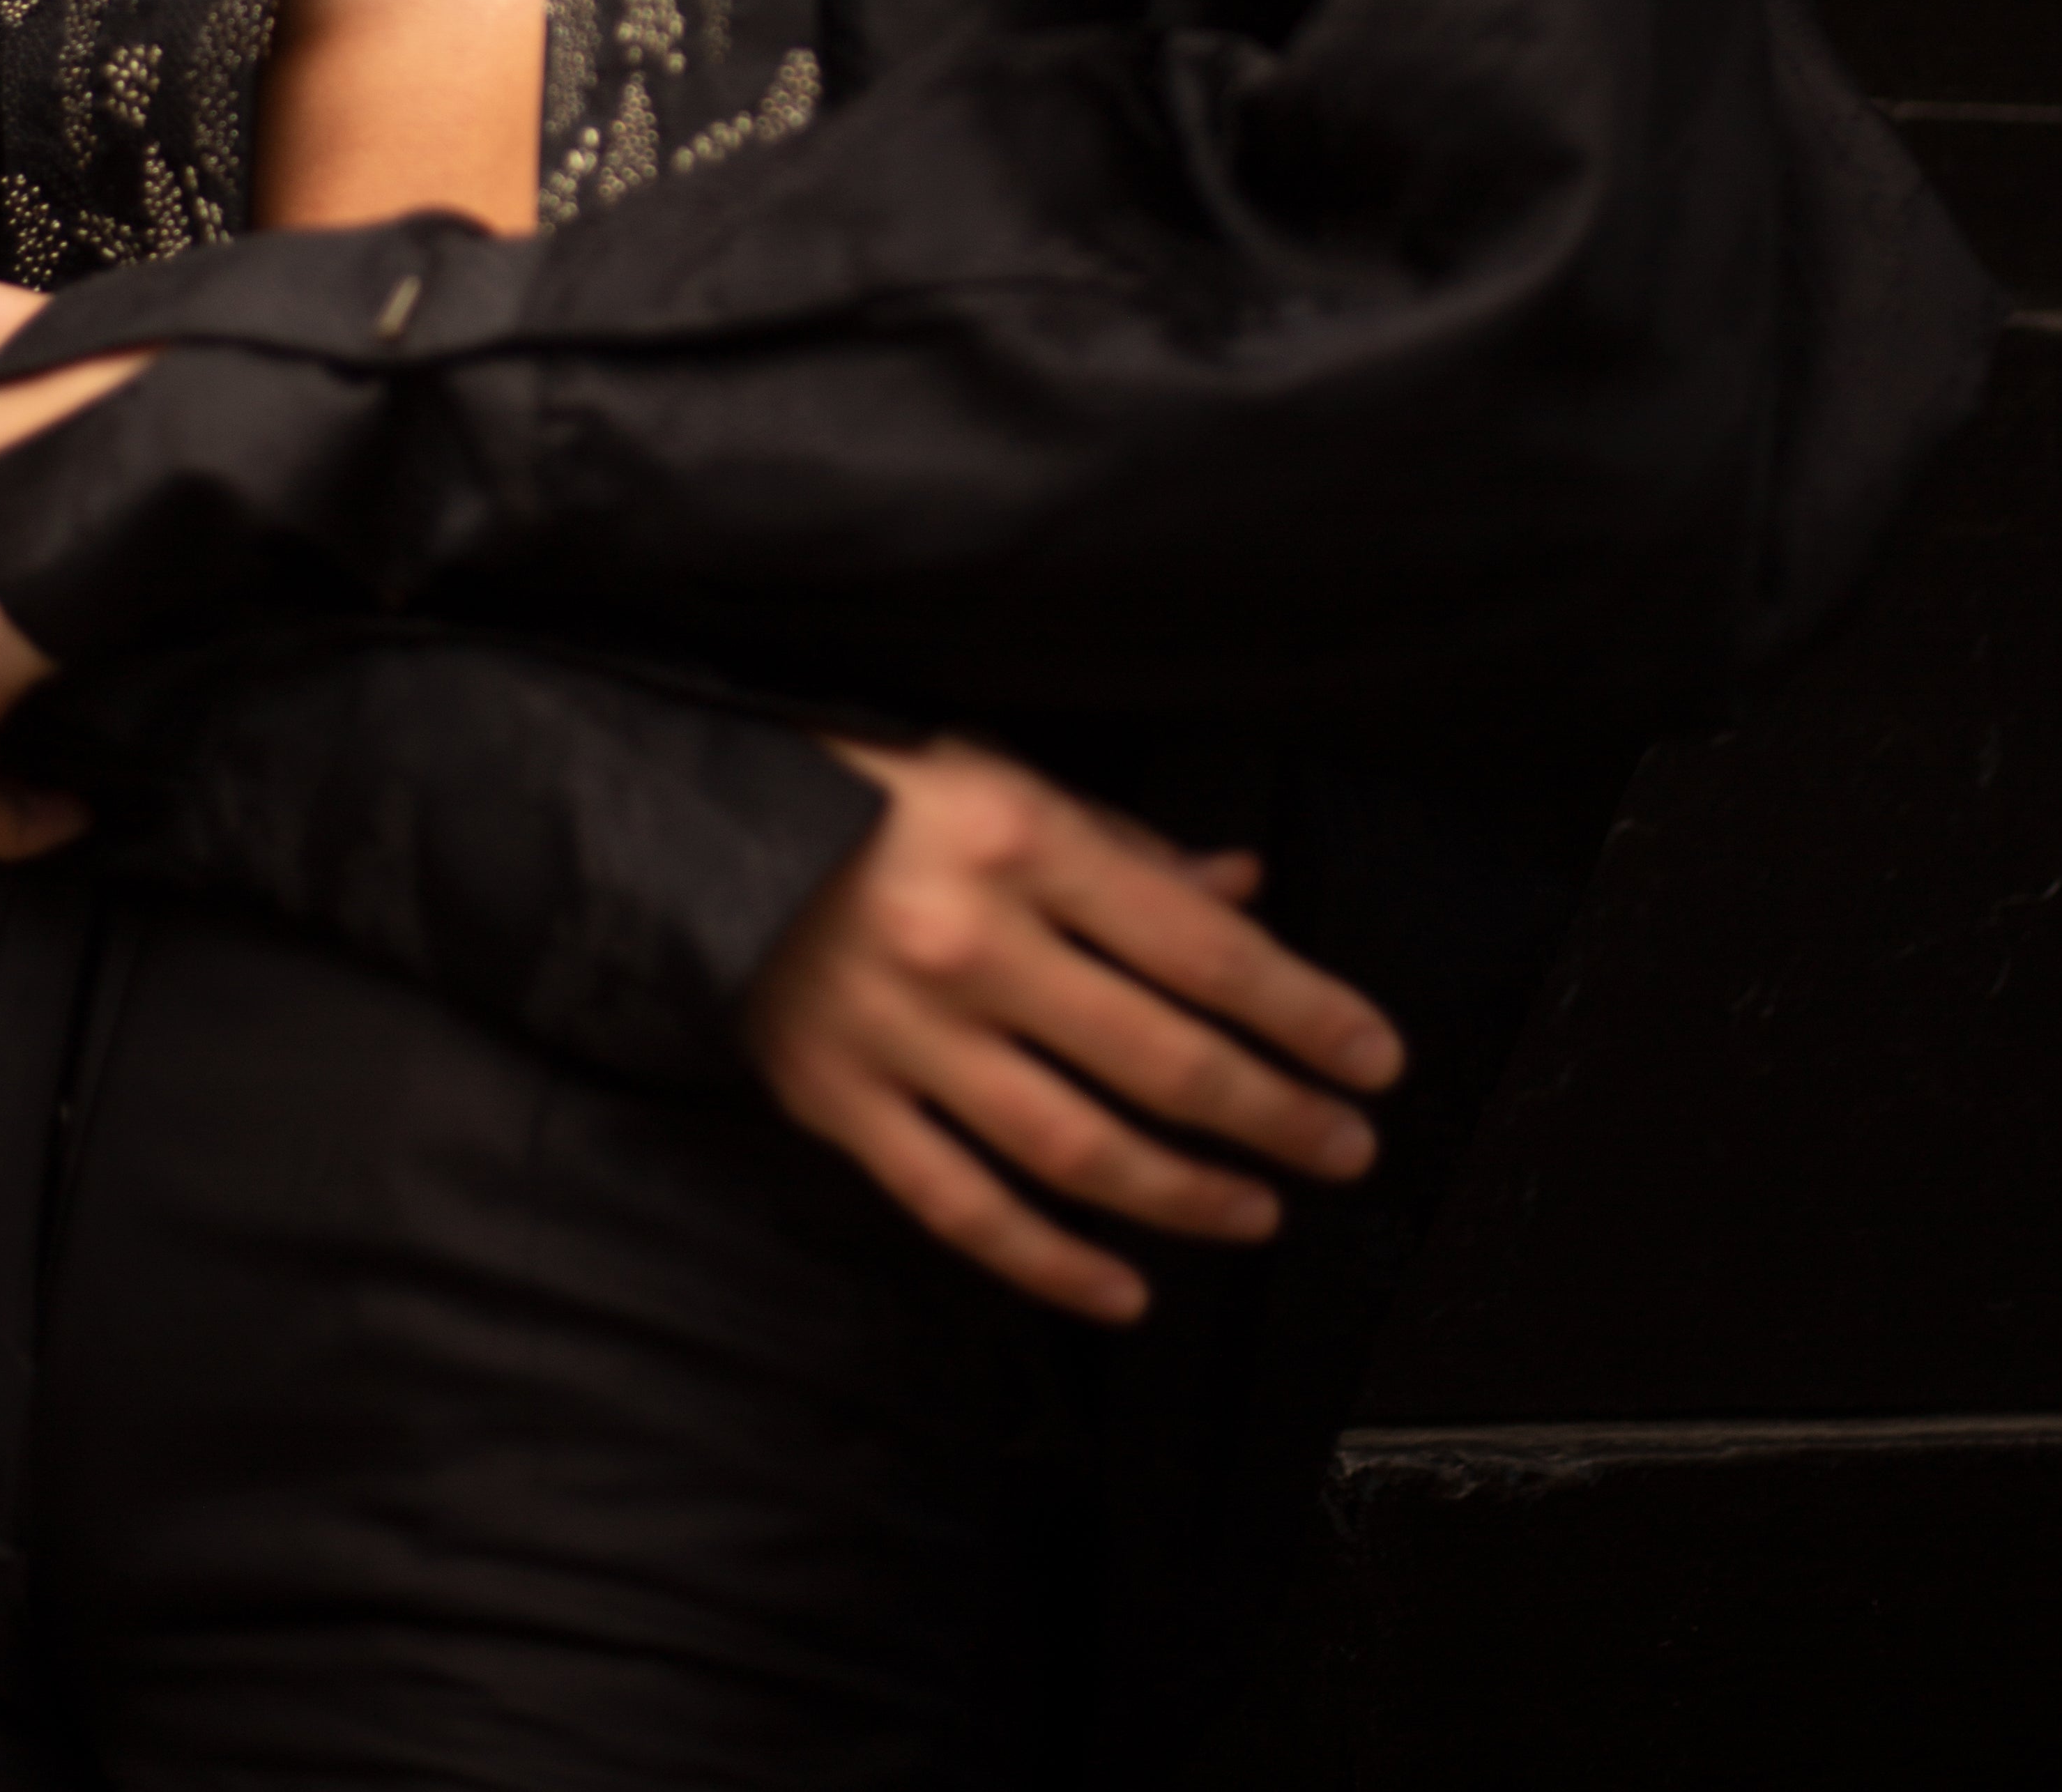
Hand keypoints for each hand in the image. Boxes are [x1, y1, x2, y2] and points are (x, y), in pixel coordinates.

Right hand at [745, 735, 1404, 1324]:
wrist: (688, 820)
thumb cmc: (866, 787)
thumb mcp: (1002, 775)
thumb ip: (1126, 851)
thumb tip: (1240, 894)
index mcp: (1023, 840)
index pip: (1201, 948)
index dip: (1302, 1010)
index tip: (1372, 1055)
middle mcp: (973, 943)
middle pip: (1159, 1057)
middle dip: (1274, 1112)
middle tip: (1345, 1144)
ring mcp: (904, 1033)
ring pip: (1075, 1148)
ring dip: (1186, 1193)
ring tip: (1260, 1211)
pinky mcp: (842, 1101)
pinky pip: (963, 1206)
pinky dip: (1050, 1262)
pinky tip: (1123, 1286)